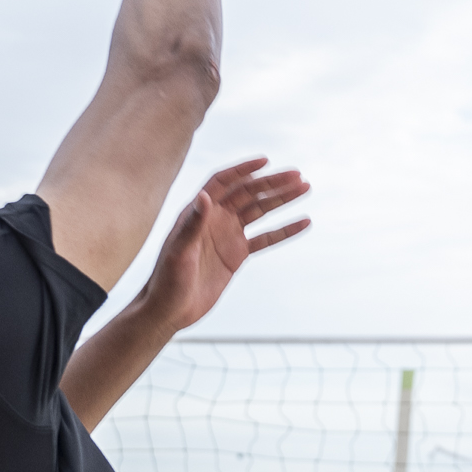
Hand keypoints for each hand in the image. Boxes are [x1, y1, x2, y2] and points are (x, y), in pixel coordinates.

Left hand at [135, 158, 310, 332]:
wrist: (170, 310)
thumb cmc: (166, 280)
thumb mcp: (179, 252)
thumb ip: (192, 225)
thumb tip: (204, 196)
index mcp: (198, 212)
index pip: (223, 182)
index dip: (243, 170)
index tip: (266, 161)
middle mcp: (214, 219)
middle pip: (248, 193)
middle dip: (273, 183)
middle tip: (298, 176)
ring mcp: (227, 235)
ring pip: (260, 211)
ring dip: (282, 199)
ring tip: (305, 188)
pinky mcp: (237, 254)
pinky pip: (265, 238)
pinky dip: (285, 230)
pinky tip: (304, 222)